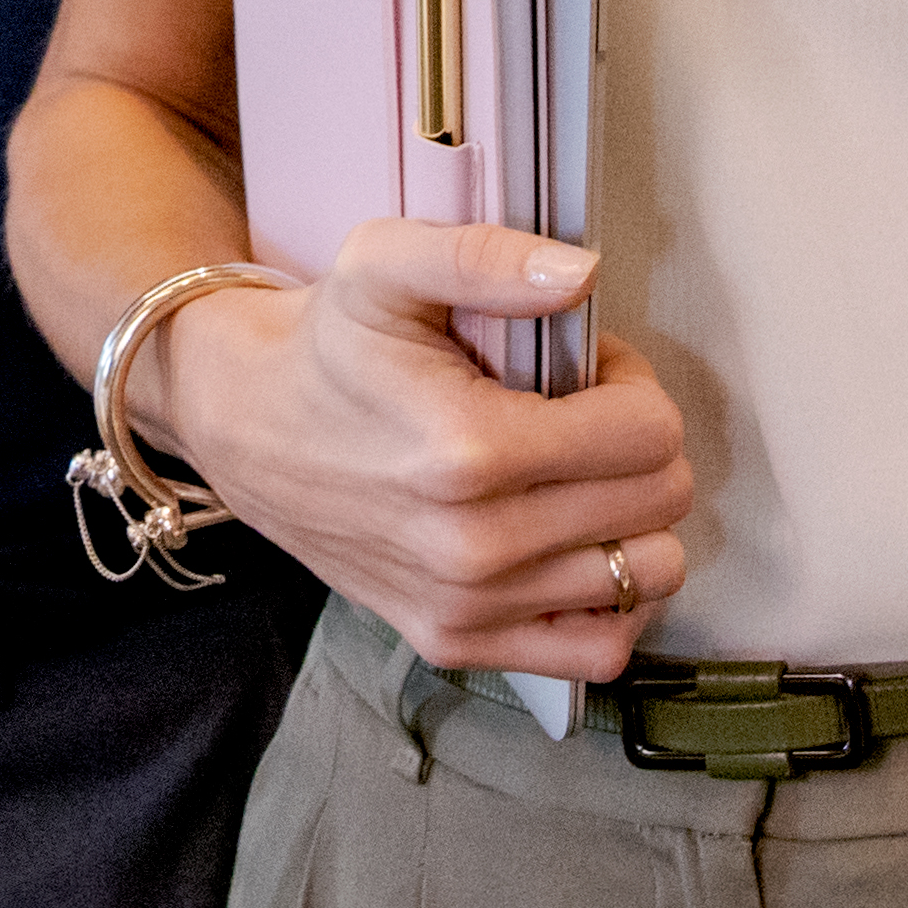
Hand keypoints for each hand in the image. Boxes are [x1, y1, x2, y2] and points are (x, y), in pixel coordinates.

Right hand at [155, 224, 696, 681]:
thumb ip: (483, 258)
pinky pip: (598, 650)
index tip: (584, 372)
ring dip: (629, 519)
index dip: (632, 386)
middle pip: (659, 502)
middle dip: (637, 447)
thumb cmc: (329, 345)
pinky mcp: (455, 642)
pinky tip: (572, 547)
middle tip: (577, 418)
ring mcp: (467, 604)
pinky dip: (608, 601)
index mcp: (469, 450)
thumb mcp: (386, 265)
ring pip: (646, 575)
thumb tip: (579, 274)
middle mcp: (473, 545)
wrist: (248, 424)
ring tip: (571, 478)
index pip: (649, 433)